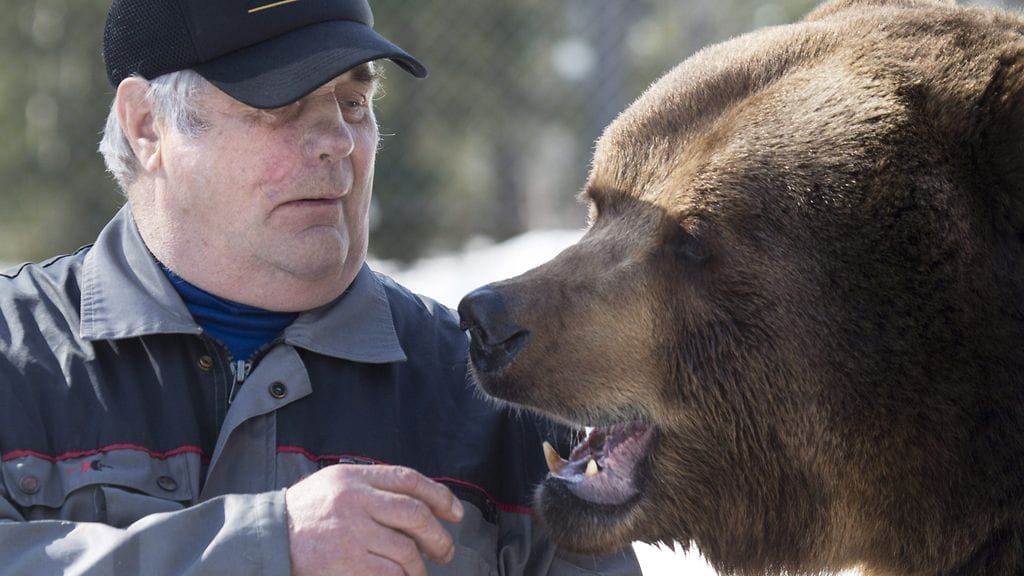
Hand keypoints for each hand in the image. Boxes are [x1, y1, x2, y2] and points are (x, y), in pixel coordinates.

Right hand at [286, 464, 464, 575]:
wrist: (267, 538)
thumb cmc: (307, 511)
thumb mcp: (336, 483)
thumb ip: (373, 486)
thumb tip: (422, 505)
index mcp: (354, 477)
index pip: (409, 480)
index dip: (440, 496)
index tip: (455, 513)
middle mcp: (354, 501)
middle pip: (415, 515)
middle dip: (438, 536)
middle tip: (445, 551)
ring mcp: (351, 533)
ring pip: (406, 550)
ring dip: (419, 566)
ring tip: (420, 571)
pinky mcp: (345, 563)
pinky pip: (389, 574)